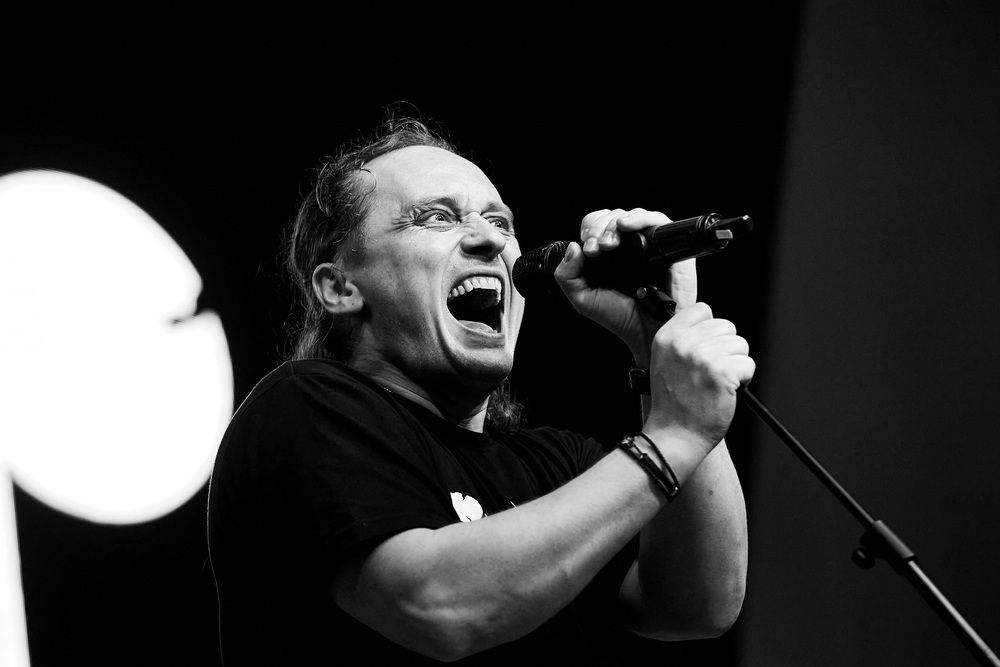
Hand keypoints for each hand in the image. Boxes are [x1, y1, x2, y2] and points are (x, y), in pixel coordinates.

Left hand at [553, 208, 696, 363]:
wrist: (647, 331)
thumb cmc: (620, 316)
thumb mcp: (583, 298)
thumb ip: (567, 275)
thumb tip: (572, 247)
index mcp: (608, 253)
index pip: (596, 224)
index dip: (589, 230)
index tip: (588, 251)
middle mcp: (628, 245)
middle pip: (611, 216)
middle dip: (598, 228)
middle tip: (596, 249)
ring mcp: (648, 243)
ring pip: (630, 215)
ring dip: (613, 224)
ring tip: (608, 244)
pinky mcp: (668, 245)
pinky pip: (656, 219)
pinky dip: (639, 217)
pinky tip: (625, 226)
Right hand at [644, 302, 754, 457]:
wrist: (674, 435)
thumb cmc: (673, 403)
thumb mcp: (665, 361)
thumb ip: (683, 338)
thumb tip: (710, 323)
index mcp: (667, 336)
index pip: (702, 309)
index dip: (710, 330)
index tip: (705, 349)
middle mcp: (683, 342)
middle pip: (726, 326)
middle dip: (726, 348)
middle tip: (711, 372)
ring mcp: (703, 356)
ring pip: (740, 345)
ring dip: (735, 365)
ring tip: (717, 383)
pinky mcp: (723, 373)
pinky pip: (748, 365)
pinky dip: (744, 380)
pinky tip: (725, 392)